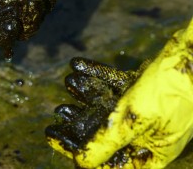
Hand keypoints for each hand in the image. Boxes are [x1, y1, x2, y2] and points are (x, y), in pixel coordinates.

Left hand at [46, 18, 192, 167]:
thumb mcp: (132, 121)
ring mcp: (146, 110)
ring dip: (86, 92)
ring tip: (68, 82)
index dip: (78, 150)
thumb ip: (105, 142)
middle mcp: (147, 134)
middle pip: (104, 132)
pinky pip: (116, 83)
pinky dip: (96, 75)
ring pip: (109, 104)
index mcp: (149, 153)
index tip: (54, 136)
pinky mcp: (144, 88)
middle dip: (79, 119)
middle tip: (58, 111)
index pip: (107, 162)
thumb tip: (79, 163)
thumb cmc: (170, 93)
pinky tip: (76, 65)